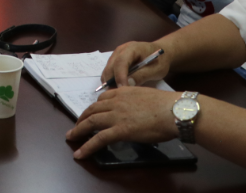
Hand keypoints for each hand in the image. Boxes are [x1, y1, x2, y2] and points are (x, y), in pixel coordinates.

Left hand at [67, 86, 181, 158]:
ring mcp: (116, 115)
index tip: (92, 112)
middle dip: (82, 118)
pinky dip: (87, 147)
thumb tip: (138, 109)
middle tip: (77, 125)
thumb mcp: (147, 95)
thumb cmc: (168, 105)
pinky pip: (98, 139)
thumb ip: (137, 100)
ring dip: (79, 130)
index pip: (103, 98)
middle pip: (93, 109)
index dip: (95, 106)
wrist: (173, 111)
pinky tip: (80, 153)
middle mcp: (116, 101)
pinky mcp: (119, 130)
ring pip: (91, 122)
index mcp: (123, 91)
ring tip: (71, 137)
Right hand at [102, 40, 169, 88]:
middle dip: (111, 81)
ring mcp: (116, 54)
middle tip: (117, 96)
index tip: (122, 89)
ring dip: (109, 82)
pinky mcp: (115, 60)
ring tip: (117, 94)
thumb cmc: (160, 61)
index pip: (121, 62)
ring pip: (108, 69)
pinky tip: (117, 88)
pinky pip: (109, 71)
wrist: (161, 52)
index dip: (120, 76)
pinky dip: (111, 80)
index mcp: (132, 48)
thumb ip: (142, 75)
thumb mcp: (155, 69)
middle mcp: (120, 50)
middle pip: (110, 66)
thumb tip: (128, 84)